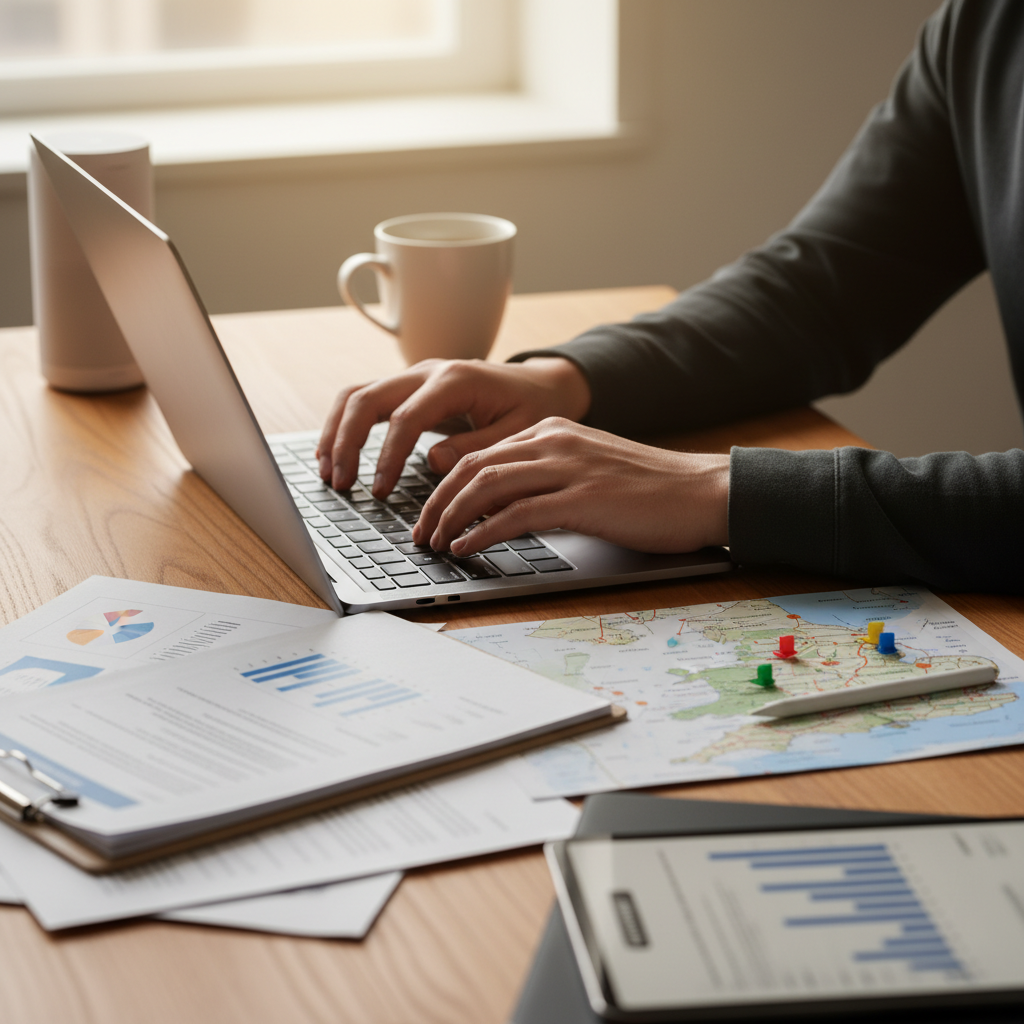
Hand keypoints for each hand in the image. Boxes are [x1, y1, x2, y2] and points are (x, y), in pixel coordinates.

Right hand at [316, 357, 590, 496]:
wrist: (538, 384)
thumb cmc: (531, 408)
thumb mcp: (517, 431)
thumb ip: (477, 447)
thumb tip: (434, 462)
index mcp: (455, 380)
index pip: (406, 418)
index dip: (388, 456)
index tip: (380, 490)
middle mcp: (427, 372)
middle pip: (367, 399)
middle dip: (346, 443)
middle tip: (340, 484)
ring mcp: (413, 377)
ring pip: (356, 395)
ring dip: (335, 433)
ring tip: (328, 473)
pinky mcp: (407, 388)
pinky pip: (363, 400)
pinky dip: (343, 426)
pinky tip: (334, 456)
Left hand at [412, 418, 730, 555]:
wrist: (703, 491)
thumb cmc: (650, 490)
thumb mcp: (588, 469)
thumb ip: (546, 478)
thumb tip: (500, 506)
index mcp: (553, 431)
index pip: (481, 453)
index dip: (446, 485)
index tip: (430, 512)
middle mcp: (554, 442)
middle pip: (473, 467)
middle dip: (437, 502)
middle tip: (420, 533)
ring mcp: (568, 467)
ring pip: (487, 486)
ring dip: (452, 517)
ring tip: (435, 543)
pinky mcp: (582, 498)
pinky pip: (516, 514)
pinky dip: (483, 532)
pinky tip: (467, 547)